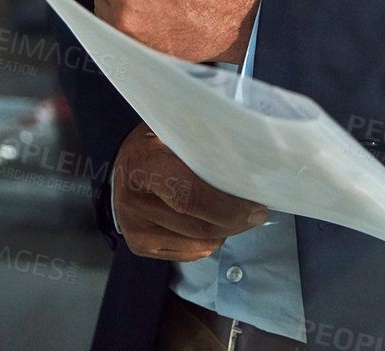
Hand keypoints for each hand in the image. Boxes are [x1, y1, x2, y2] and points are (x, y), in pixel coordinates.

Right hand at [112, 122, 268, 259]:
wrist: (127, 159)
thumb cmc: (161, 140)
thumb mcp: (181, 131)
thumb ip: (209, 147)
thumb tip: (253, 169)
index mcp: (145, 162)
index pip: (190, 197)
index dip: (229, 207)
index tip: (256, 206)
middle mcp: (132, 199)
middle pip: (196, 225)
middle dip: (234, 222)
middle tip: (256, 214)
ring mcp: (131, 225)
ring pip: (195, 244)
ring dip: (223, 233)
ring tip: (234, 216)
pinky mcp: (137, 244)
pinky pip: (185, 254)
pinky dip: (207, 244)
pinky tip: (214, 225)